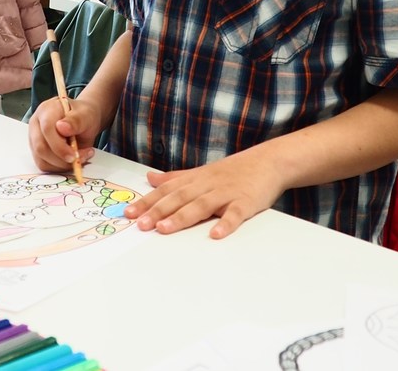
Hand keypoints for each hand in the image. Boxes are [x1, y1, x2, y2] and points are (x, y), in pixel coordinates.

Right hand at [28, 95, 100, 170]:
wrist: (83, 120)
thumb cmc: (83, 115)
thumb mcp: (86, 115)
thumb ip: (76, 121)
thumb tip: (62, 127)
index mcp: (46, 110)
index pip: (47, 129)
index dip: (59, 146)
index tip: (74, 155)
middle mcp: (36, 124)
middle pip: (41, 147)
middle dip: (61, 159)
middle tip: (79, 158)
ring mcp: (35, 138)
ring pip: (42, 160)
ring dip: (63, 165)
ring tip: (81, 157)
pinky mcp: (37, 151)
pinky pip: (45, 165)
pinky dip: (60, 168)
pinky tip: (72, 160)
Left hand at [123, 149, 285, 239]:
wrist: (269, 161)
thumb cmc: (234, 170)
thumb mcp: (201, 172)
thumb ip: (176, 177)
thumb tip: (150, 178)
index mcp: (196, 179)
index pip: (167, 190)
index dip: (147, 201)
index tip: (128, 214)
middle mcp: (207, 184)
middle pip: (180, 197)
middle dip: (158, 211)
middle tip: (141, 225)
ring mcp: (226, 193)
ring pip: (202, 205)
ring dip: (182, 217)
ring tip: (165, 229)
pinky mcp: (246, 202)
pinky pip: (235, 213)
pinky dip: (226, 224)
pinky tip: (215, 235)